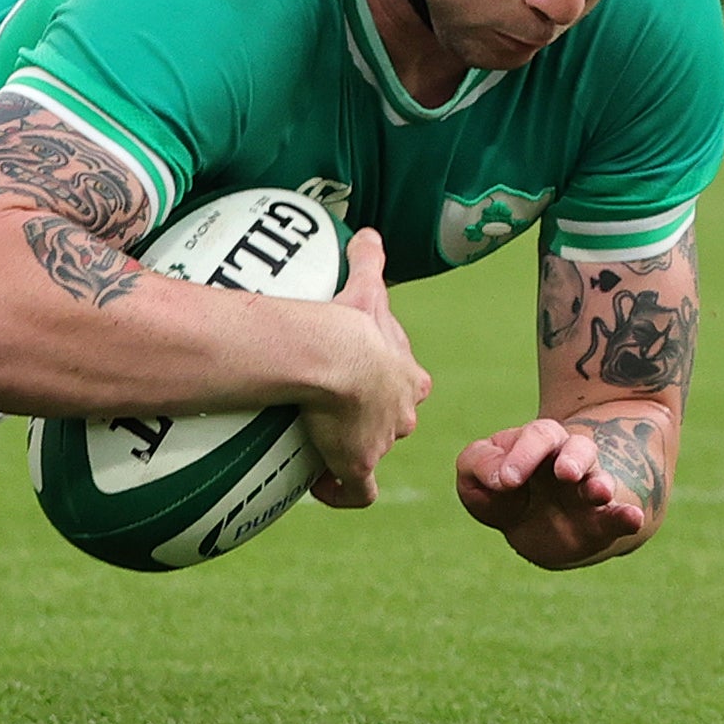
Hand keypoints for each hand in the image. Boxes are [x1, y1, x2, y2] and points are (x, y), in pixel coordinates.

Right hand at [303, 229, 429, 508]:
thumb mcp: (366, 287)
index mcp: (407, 377)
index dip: (389, 385)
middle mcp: (401, 413)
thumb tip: (367, 231)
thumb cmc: (352, 323)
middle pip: (393, 421)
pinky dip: (341, 491)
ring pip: (373, 452)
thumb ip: (369, 260)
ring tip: (316, 444)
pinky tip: (320, 485)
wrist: (339, 357)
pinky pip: (357, 491)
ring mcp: (381, 443)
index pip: (407, 384)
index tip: (363, 384)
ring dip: (349, 451)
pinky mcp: (359, 466)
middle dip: (371, 421)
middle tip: (335, 413)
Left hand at [455, 418, 647, 569]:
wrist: (535, 529)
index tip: (506, 481)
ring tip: (599, 492)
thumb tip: (498, 477)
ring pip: (600, 478)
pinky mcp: (601, 524)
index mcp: (537, 444)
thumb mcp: (476, 478)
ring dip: (600, 484)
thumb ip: (477, 467)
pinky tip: (631, 517)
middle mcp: (568, 461)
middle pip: (577, 447)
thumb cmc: (503, 494)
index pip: (537, 437)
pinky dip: (626, 517)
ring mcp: (588, 491)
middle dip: (572, 458)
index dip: (523, 454)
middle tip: (564, 473)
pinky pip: (618, 517)